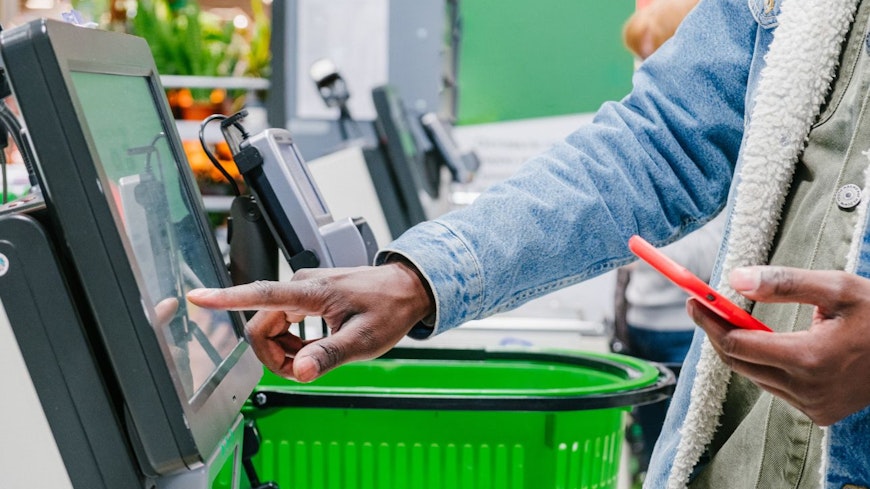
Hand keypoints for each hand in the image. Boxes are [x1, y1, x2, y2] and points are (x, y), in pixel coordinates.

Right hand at [186, 262, 434, 381]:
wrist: (407, 289)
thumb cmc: (389, 309)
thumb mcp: (363, 340)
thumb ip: (329, 355)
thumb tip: (301, 372)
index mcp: (310, 292)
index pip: (260, 294)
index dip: (225, 298)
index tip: (198, 298)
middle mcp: (300, 287)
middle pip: (261, 326)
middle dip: (275, 355)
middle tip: (306, 369)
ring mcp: (303, 291)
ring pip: (272, 327)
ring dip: (286, 350)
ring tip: (316, 358)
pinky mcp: (308, 297)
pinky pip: (285, 323)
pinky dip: (295, 342)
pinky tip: (316, 347)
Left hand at [688, 266, 869, 425]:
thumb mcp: (837, 287)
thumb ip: (785, 282)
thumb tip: (735, 279)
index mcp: (809, 358)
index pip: (735, 344)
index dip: (709, 321)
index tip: (692, 300)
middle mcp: (806, 389)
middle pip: (737, 363)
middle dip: (716, 332)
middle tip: (704, 306)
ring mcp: (813, 406)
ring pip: (754, 376)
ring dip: (741, 349)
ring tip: (736, 320)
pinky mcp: (818, 414)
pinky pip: (775, 387)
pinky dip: (764, 365)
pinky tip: (771, 345)